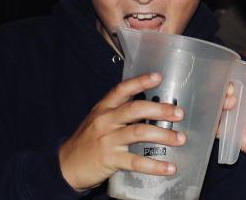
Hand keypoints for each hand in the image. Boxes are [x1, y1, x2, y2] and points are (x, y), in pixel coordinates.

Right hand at [58, 73, 186, 190]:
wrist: (65, 166)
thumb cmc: (86, 141)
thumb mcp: (98, 120)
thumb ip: (119, 113)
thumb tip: (150, 108)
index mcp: (103, 108)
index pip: (122, 89)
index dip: (140, 81)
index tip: (158, 77)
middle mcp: (106, 121)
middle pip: (135, 109)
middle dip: (160, 109)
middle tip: (179, 113)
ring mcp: (107, 140)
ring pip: (139, 132)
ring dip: (163, 135)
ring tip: (180, 138)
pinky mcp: (110, 159)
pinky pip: (136, 161)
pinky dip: (155, 165)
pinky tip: (169, 167)